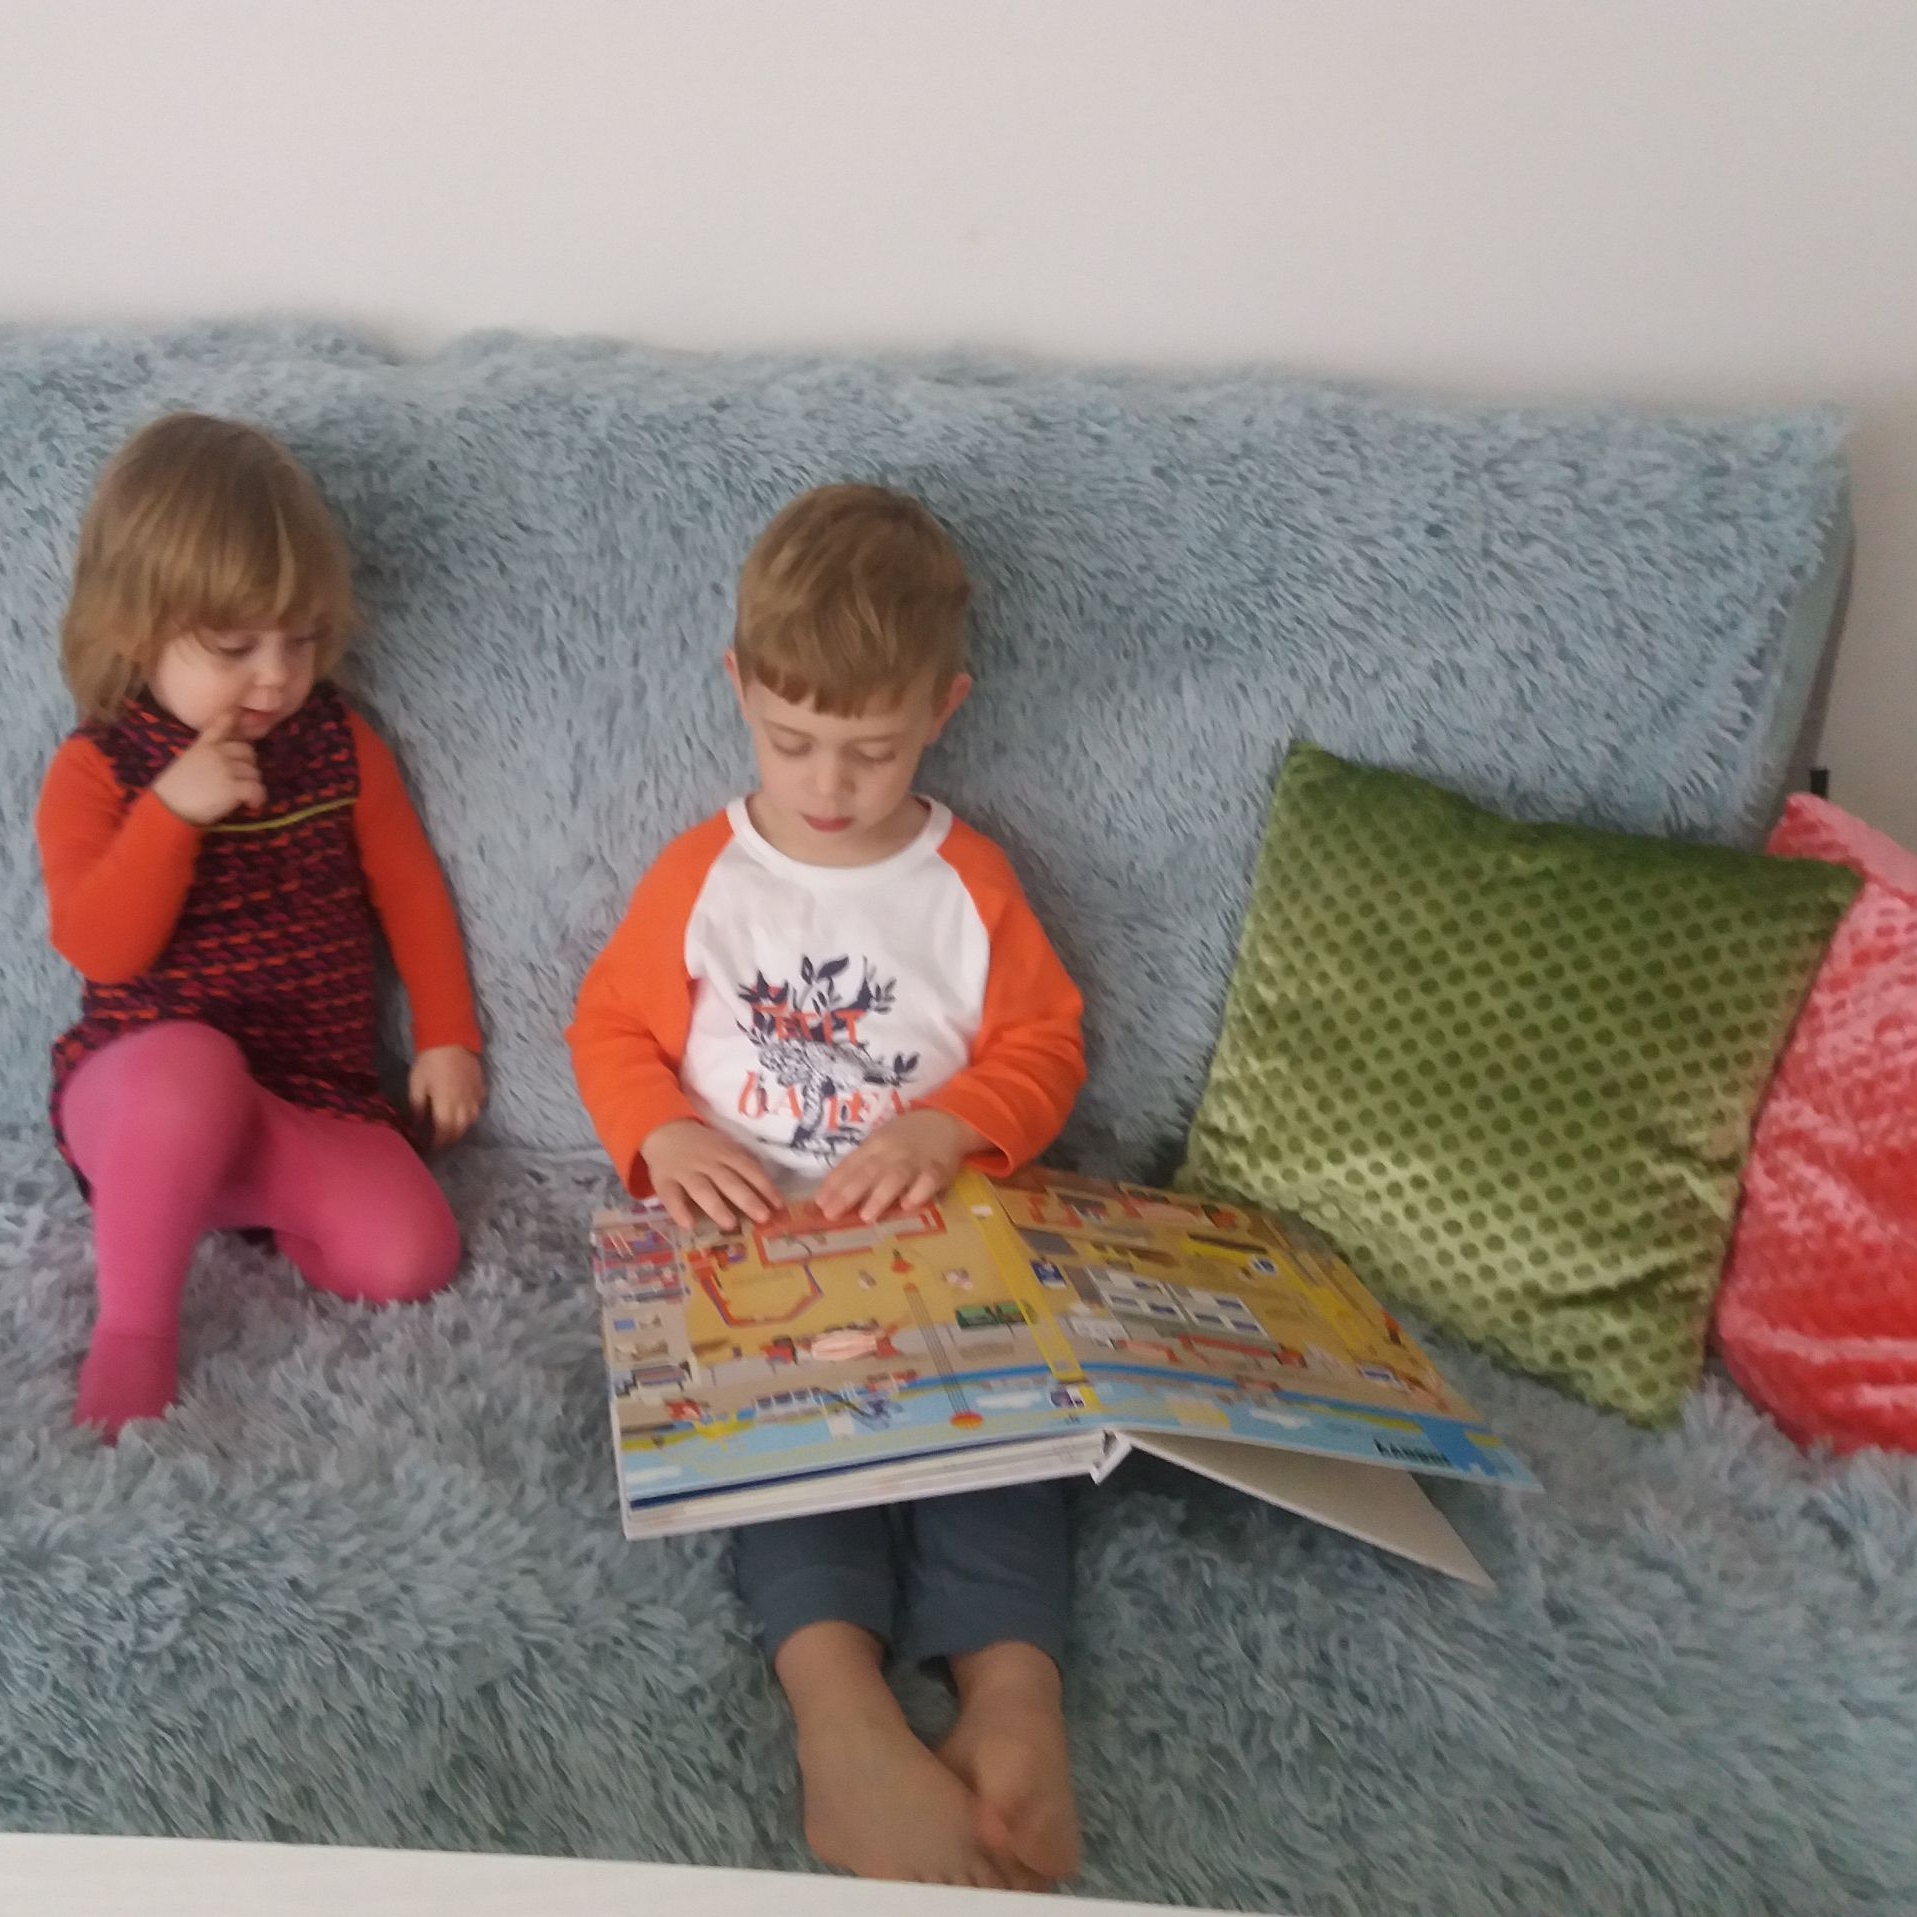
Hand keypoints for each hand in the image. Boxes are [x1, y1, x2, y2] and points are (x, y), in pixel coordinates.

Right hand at [149, 708, 264, 825]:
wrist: (167, 808)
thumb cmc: (175, 788)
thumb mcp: (189, 761)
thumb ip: (207, 753)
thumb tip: (230, 756)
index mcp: (203, 744)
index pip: (221, 723)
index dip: (234, 716)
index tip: (239, 712)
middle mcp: (216, 752)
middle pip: (247, 751)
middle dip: (247, 765)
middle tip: (241, 779)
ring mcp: (225, 768)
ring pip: (254, 772)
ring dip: (252, 784)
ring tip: (243, 796)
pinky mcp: (232, 787)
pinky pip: (257, 788)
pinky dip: (258, 797)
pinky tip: (251, 804)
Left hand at [409, 1045, 484, 1148]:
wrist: (451, 1040)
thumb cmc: (429, 1063)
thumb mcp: (416, 1086)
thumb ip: (418, 1109)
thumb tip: (417, 1125)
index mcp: (446, 1109)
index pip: (443, 1136)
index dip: (435, 1146)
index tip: (427, 1150)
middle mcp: (464, 1108)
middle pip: (458, 1132)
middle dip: (447, 1141)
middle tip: (437, 1144)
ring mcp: (475, 1099)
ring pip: (470, 1122)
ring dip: (459, 1130)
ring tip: (449, 1131)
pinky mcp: (481, 1089)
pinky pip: (477, 1109)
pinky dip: (468, 1115)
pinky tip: (462, 1113)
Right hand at [642, 1119, 781, 1232]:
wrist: (664, 1129)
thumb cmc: (702, 1145)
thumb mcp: (724, 1147)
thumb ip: (741, 1165)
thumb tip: (767, 1192)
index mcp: (725, 1152)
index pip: (748, 1169)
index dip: (764, 1186)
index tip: (779, 1205)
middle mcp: (707, 1162)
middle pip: (729, 1181)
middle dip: (747, 1199)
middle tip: (763, 1217)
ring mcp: (684, 1172)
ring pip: (702, 1190)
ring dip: (716, 1207)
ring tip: (730, 1224)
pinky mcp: (664, 1181)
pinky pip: (671, 1196)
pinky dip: (678, 1210)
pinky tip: (688, 1224)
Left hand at [816, 1109, 985, 1223]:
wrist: (945, 1121)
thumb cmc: (906, 1137)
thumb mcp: (881, 1142)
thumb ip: (862, 1165)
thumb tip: (834, 1194)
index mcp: (875, 1144)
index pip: (850, 1164)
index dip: (834, 1183)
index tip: (819, 1203)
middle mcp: (892, 1151)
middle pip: (868, 1172)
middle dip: (848, 1193)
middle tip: (831, 1214)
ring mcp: (915, 1161)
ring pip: (895, 1177)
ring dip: (880, 1196)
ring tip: (865, 1217)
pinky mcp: (938, 1170)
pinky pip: (927, 1182)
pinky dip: (918, 1194)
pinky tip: (907, 1206)